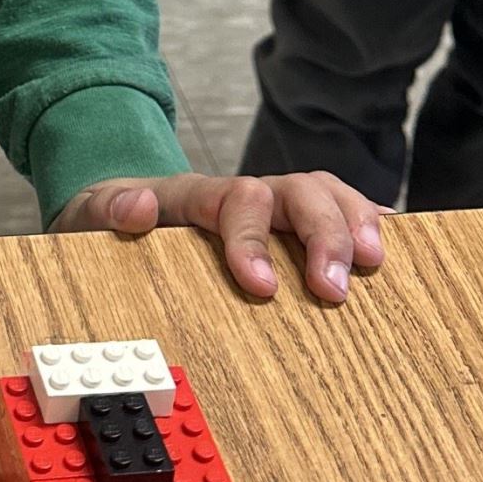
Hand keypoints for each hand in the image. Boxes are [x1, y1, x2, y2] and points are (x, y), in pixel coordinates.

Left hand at [50, 171, 389, 303]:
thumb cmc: (109, 218)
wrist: (116, 205)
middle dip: (321, 235)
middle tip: (333, 290)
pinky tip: (391, 249)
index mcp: (196, 196)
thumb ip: (108, 211)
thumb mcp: (90, 214)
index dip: (252, 241)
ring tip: (374, 264)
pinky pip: (338, 212)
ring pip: (324, 194)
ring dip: (353, 224)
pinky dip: (368, 223)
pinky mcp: (290, 226)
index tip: (263, 287)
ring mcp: (272, 206)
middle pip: (295, 191)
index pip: (234, 202)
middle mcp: (243, 193)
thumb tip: (137, 208)